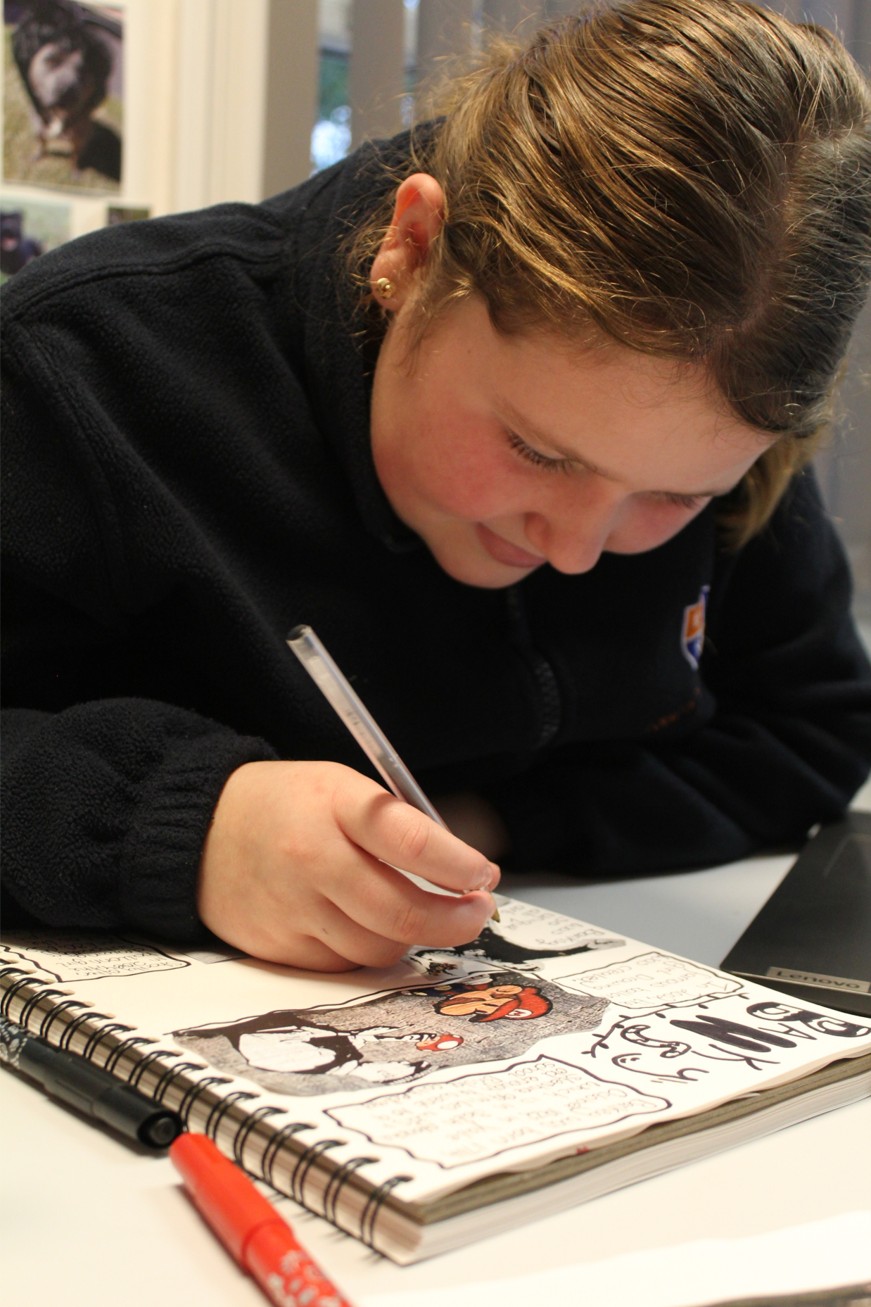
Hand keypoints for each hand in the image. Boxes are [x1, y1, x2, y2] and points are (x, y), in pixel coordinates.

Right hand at [197, 760, 500, 971]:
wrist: (201, 831)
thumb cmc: (287, 806)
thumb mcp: (342, 789)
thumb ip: (398, 825)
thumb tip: (467, 870)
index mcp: (335, 805)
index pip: (411, 841)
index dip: (459, 866)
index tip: (484, 876)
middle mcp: (311, 858)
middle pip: (402, 912)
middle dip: (454, 920)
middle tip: (476, 912)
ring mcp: (292, 908)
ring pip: (377, 948)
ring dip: (410, 939)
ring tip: (415, 914)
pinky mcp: (277, 947)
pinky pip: (342, 966)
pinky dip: (365, 952)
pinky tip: (362, 926)